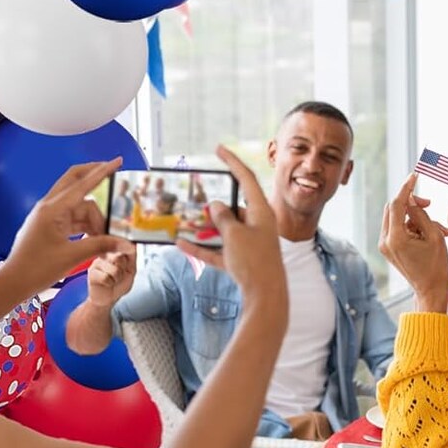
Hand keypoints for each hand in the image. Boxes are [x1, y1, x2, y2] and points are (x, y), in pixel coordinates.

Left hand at [0, 160, 132, 297]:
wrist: (14, 282)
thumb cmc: (36, 268)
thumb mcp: (73, 256)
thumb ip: (101, 246)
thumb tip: (127, 244)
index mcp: (52, 209)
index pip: (82, 184)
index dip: (102, 172)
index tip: (117, 161)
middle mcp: (50, 207)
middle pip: (75, 182)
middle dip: (94, 176)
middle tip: (113, 172)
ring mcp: (49, 216)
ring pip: (78, 205)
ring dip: (95, 217)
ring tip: (109, 235)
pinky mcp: (50, 227)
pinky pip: (74, 218)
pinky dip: (87, 225)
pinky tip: (98, 237)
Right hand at [85, 251, 135, 308]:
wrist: (108, 298)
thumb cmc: (118, 284)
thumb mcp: (131, 270)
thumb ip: (132, 257)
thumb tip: (133, 245)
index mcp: (114, 252)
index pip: (122, 246)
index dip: (126, 256)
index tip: (126, 263)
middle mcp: (104, 255)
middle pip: (119, 257)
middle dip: (123, 270)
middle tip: (119, 275)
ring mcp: (97, 263)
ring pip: (114, 269)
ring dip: (117, 278)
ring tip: (113, 280)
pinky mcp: (92, 273)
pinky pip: (106, 277)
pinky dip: (110, 283)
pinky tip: (107, 284)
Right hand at [182, 146, 287, 321]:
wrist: (265, 298)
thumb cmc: (254, 262)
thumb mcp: (234, 235)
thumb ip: (222, 218)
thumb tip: (216, 206)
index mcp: (261, 211)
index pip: (246, 179)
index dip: (232, 162)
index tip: (218, 149)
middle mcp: (257, 225)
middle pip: (233, 207)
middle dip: (213, 204)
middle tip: (195, 196)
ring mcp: (249, 243)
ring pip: (223, 229)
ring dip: (204, 227)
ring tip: (182, 221)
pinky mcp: (241, 261)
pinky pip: (219, 250)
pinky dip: (202, 248)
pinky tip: (181, 245)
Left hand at [380, 174, 447, 312]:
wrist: (430, 290)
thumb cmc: (436, 265)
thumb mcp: (435, 235)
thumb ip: (421, 214)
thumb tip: (411, 199)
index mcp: (395, 238)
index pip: (396, 204)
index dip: (406, 188)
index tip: (414, 176)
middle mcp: (385, 241)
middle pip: (393, 208)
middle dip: (411, 203)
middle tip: (429, 205)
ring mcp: (385, 246)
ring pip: (397, 218)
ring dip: (416, 218)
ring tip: (438, 230)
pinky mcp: (388, 248)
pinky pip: (398, 228)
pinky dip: (413, 227)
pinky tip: (430, 235)